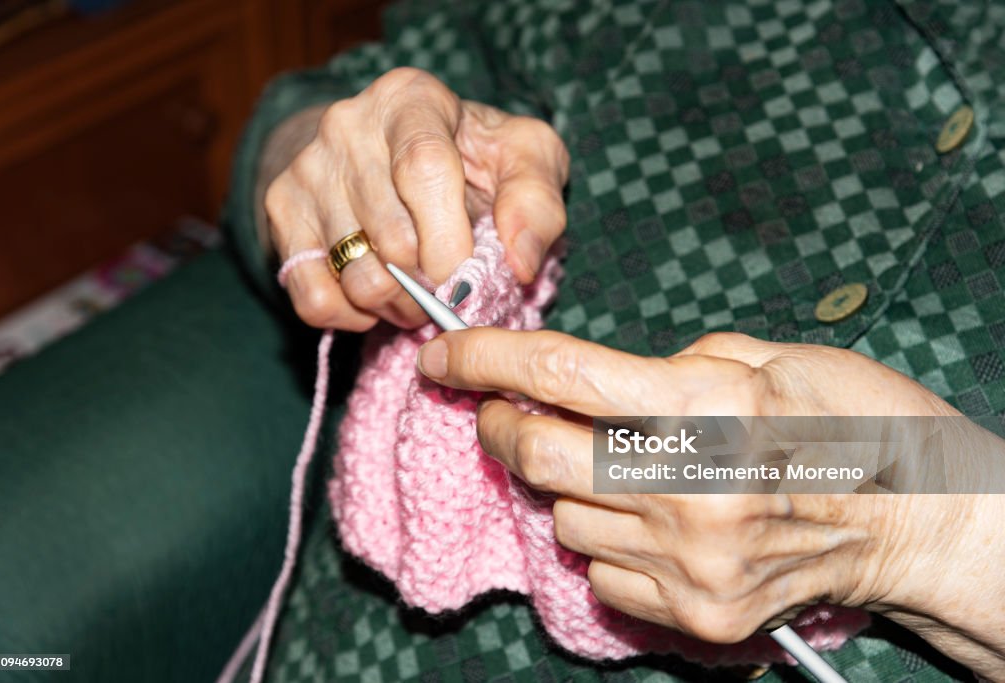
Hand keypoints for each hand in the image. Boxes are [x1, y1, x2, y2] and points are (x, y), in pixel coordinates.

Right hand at [264, 67, 568, 330]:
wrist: (394, 155)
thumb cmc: (473, 160)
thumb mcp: (525, 161)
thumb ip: (536, 206)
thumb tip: (521, 264)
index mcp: (412, 99)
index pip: (422, 170)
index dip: (449, 242)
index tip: (467, 280)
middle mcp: (348, 125)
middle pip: (391, 236)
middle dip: (431, 288)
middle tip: (448, 294)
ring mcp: (308, 168)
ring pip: (354, 274)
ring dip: (396, 308)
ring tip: (416, 296)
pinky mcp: (281, 210)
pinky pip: (311, 295)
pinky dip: (349, 317)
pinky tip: (374, 301)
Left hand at [416, 329, 1004, 675]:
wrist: (921, 519)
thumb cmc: (858, 421)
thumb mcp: (771, 357)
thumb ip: (672, 366)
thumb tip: (590, 385)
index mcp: (709, 404)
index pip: (561, 375)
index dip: (486, 358)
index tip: (444, 353)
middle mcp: (692, 487)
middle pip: (537, 455)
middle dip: (503, 427)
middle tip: (509, 412)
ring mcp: (692, 560)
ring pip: (564, 517)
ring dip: (567, 487)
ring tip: (621, 470)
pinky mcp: (697, 612)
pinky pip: (602, 573)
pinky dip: (607, 542)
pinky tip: (652, 522)